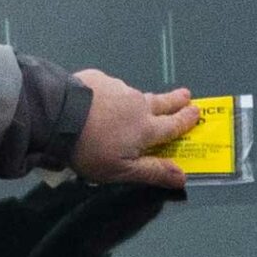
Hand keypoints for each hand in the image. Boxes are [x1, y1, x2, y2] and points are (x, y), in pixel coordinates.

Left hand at [71, 70, 199, 188]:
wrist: (59, 115)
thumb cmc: (90, 149)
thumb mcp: (121, 170)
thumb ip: (152, 171)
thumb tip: (184, 177)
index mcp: (146, 128)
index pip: (173, 125)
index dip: (186, 120)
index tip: (197, 113)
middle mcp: (138, 104)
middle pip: (162, 102)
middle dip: (176, 100)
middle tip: (186, 95)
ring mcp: (119, 88)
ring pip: (134, 95)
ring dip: (139, 99)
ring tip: (137, 103)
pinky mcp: (99, 80)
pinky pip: (110, 87)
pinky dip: (110, 94)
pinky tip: (100, 99)